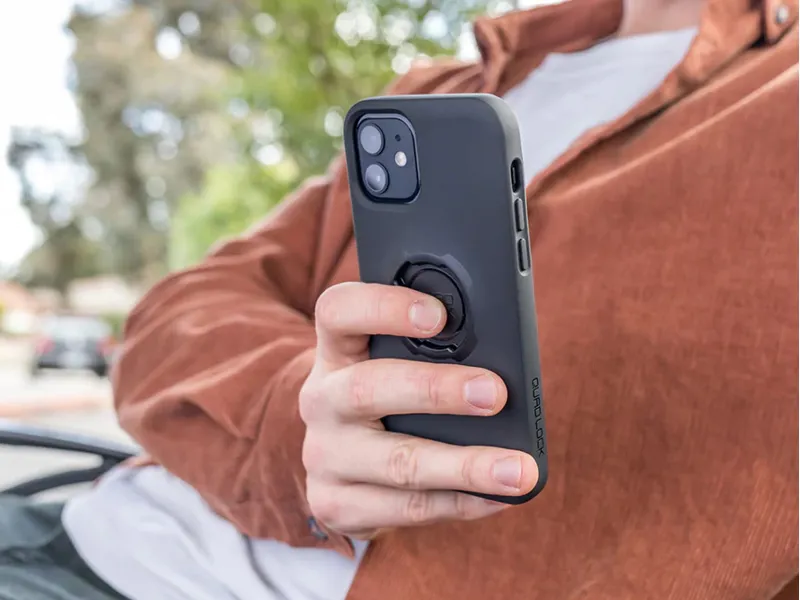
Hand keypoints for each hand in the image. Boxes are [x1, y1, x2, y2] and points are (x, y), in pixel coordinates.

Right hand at [299, 282, 538, 539]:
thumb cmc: (391, 398)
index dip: (384, 308)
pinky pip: (407, 508)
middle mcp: (321, 399)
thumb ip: (434, 351)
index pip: (340, 311)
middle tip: (495, 394)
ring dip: (464, 466)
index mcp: (337, 350)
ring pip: (396, 463)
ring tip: (518, 470)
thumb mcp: (397, 364)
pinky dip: (461, 503)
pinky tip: (500, 497)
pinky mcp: (334, 504)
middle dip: (435, 391)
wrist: (342, 466)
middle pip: (367, 389)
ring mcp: (323, 456)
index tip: (438, 315)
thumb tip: (504, 359)